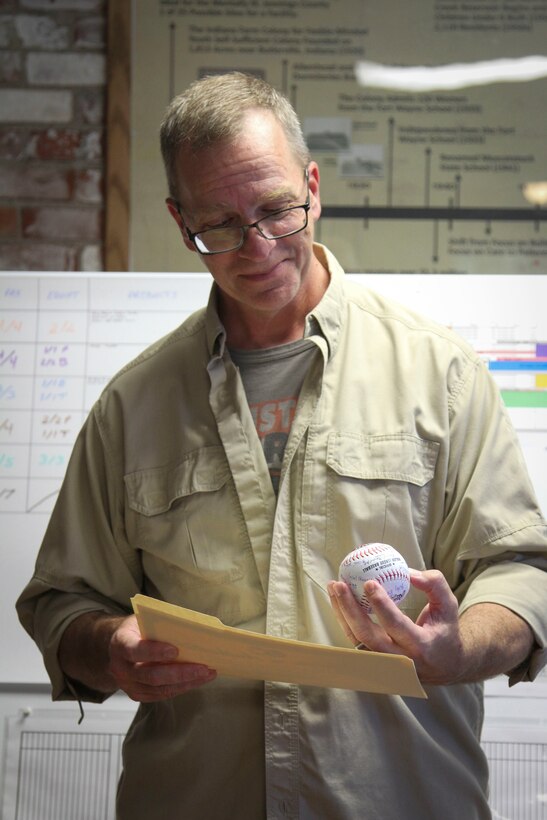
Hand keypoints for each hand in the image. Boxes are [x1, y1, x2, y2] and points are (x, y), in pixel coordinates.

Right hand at [108, 615, 216, 701]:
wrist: (121, 644)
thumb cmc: (139, 627)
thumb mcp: (145, 618)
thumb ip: (162, 624)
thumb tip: (193, 629)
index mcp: (120, 643)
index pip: (135, 649)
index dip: (154, 651)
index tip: (175, 650)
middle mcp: (120, 667)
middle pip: (151, 675)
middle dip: (180, 672)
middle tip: (203, 667)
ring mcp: (128, 684)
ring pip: (159, 688)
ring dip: (186, 682)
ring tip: (208, 673)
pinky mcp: (138, 694)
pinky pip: (162, 694)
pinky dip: (182, 687)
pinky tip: (197, 680)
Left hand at [327, 569, 464, 684]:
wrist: (444, 665)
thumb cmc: (445, 630)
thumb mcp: (448, 606)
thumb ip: (434, 584)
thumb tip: (407, 571)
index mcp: (421, 645)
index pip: (397, 625)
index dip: (381, 605)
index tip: (369, 583)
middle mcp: (400, 658)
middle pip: (368, 636)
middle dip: (350, 609)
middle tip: (341, 583)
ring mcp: (385, 662)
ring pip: (356, 639)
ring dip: (341, 612)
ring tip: (333, 586)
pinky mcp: (374, 659)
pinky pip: (354, 639)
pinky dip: (343, 619)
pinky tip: (337, 599)